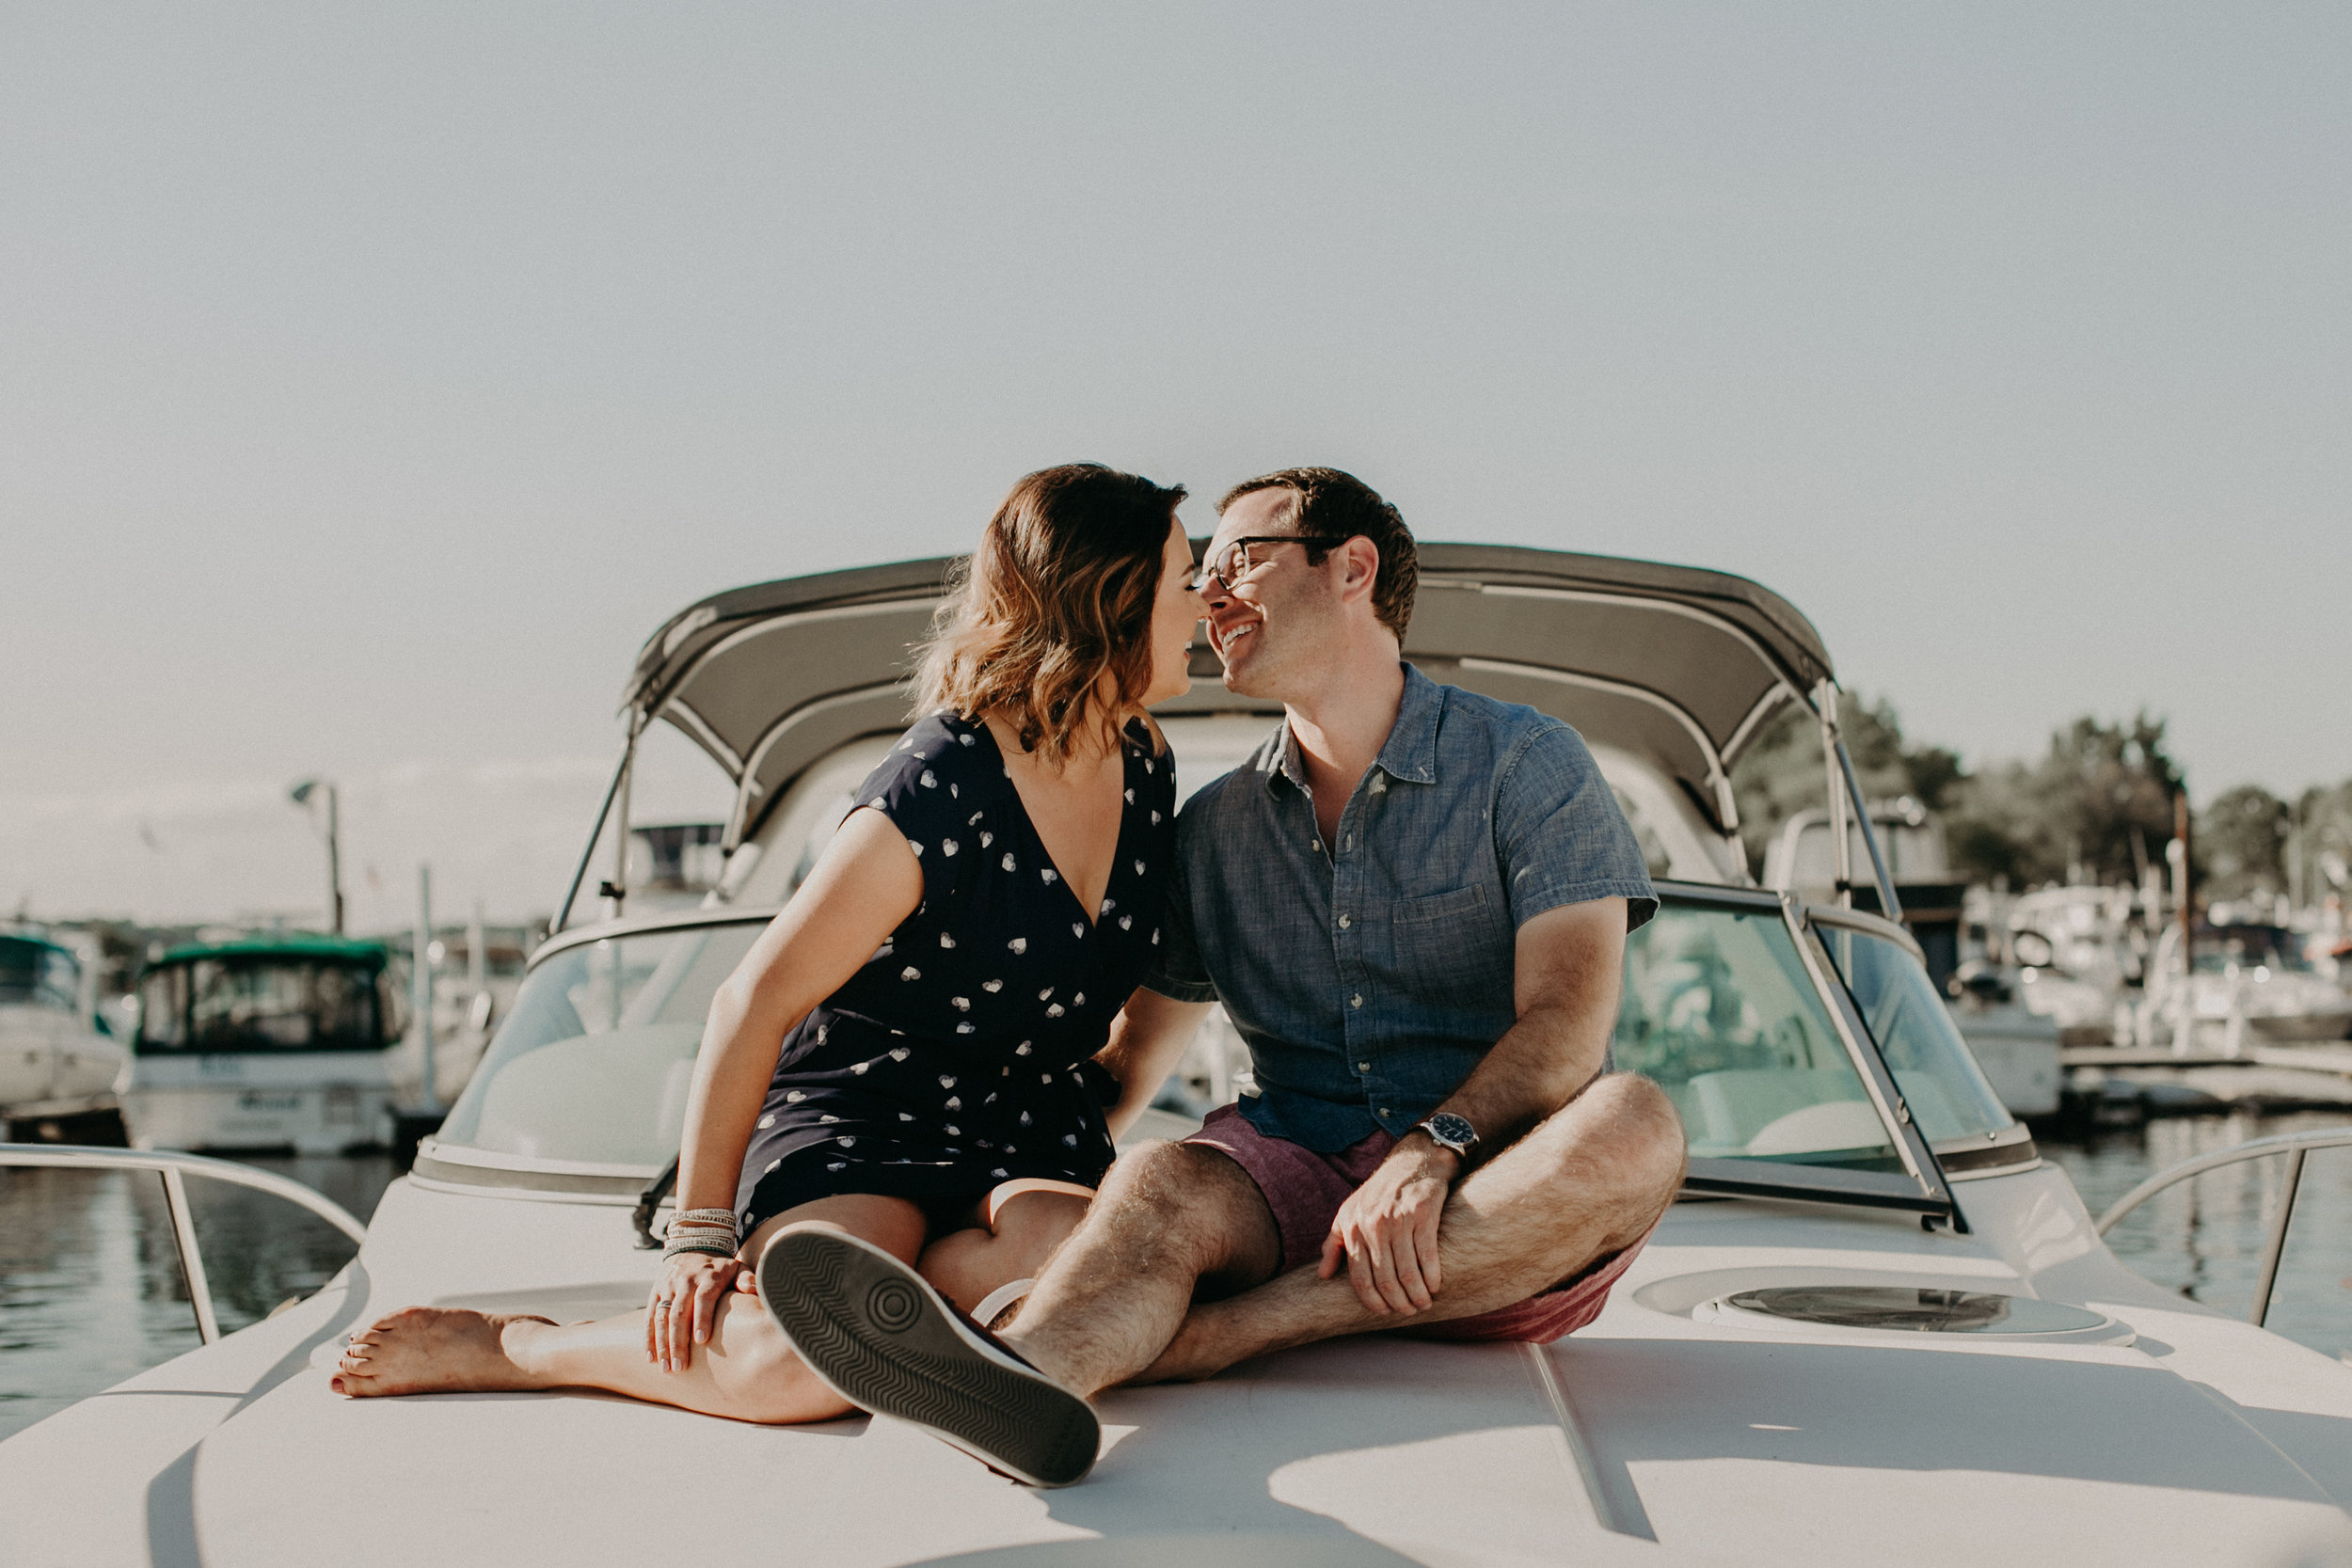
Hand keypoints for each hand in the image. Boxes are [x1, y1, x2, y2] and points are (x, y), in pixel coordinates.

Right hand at [647, 1250, 742, 1371]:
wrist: (693, 1246)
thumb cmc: (720, 1267)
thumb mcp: (736, 1268)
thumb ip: (747, 1279)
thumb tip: (754, 1290)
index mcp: (708, 1277)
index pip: (703, 1297)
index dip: (702, 1318)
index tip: (701, 1340)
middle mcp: (685, 1281)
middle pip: (678, 1312)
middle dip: (678, 1341)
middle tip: (680, 1367)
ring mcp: (668, 1286)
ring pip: (661, 1316)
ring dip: (662, 1344)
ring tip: (666, 1368)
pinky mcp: (655, 1291)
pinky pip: (649, 1316)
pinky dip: (648, 1337)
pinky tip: (651, 1358)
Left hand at [1317, 1137, 1458, 1314]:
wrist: (1413, 1161)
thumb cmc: (1379, 1192)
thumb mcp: (1348, 1212)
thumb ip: (1334, 1243)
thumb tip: (1322, 1275)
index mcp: (1353, 1227)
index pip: (1360, 1277)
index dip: (1372, 1301)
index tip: (1384, 1313)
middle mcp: (1373, 1224)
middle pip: (1385, 1279)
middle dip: (1399, 1303)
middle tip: (1410, 1312)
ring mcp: (1399, 1218)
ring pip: (1408, 1272)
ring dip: (1418, 1295)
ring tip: (1424, 1304)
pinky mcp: (1424, 1213)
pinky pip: (1428, 1255)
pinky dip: (1432, 1277)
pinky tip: (1435, 1286)